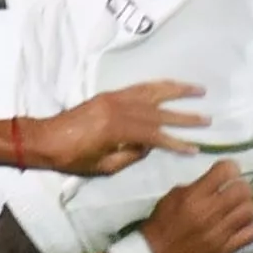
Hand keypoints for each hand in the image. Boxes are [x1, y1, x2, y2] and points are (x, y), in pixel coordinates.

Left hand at [30, 81, 207, 175]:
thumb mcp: (102, 166)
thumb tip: (148, 146)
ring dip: (177, 90)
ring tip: (199, 90)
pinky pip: (139, 87)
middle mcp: (119, 109)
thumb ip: (129, 156)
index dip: (177, 142)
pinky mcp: (110, 95)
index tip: (195, 147)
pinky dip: (158, 86)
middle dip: (185, 116)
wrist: (44, 138)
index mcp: (118, 129)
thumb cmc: (71, 158)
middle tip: (207, 119)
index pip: (156, 136)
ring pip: (153, 92)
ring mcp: (115, 98)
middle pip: (160, 112)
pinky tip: (170, 86)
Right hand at [137, 160, 252, 252]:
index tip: (228, 172)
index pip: (225, 172)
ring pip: (249, 210)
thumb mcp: (172, 197)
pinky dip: (249, 226)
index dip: (230, 168)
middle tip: (235, 190)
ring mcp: (220, 233)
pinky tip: (240, 225)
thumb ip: (196, 187)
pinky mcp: (225, 250)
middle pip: (242, 190)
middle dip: (241, 186)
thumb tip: (217, 182)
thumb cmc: (162, 224)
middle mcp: (209, 213)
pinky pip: (251, 234)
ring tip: (238, 208)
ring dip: (245, 206)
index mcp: (194, 197)